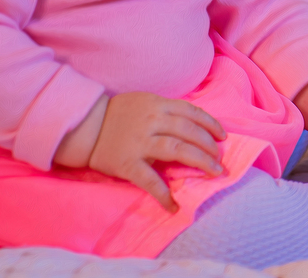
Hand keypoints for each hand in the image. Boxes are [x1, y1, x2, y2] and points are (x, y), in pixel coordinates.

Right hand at [87, 92, 226, 211]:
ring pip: (178, 149)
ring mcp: (140, 142)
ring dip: (200, 161)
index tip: (222, 136)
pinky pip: (150, 180)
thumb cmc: (119, 115)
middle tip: (220, 159)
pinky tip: (173, 206)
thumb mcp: (145, 101)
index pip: (192, 112)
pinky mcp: (128, 163)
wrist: (86, 127)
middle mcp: (152, 121)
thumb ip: (167, 110)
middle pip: (190, 131)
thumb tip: (196, 125)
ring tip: (214, 172)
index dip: (211, 124)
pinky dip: (163, 194)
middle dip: (210, 146)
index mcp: (157, 105)